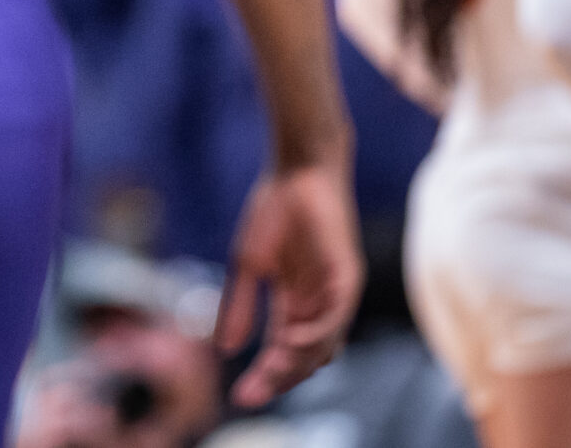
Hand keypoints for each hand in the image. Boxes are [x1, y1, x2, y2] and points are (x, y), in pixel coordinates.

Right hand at [217, 161, 359, 406]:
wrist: (297, 172)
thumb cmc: (273, 210)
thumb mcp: (248, 265)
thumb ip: (240, 306)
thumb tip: (223, 349)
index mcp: (294, 303)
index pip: (280, 351)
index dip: (262, 375)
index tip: (239, 397)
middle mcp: (318, 305)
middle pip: (303, 358)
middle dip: (278, 379)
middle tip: (250, 396)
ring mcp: (335, 293)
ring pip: (323, 345)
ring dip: (297, 364)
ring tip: (270, 374)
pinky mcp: (347, 278)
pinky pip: (337, 318)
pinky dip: (316, 335)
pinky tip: (291, 342)